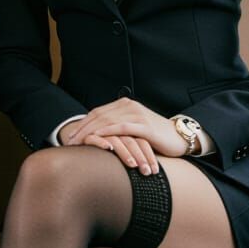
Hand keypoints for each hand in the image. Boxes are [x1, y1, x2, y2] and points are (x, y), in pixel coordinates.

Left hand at [61, 97, 187, 172]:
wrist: (179, 137)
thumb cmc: (155, 136)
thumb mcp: (133, 129)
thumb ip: (118, 128)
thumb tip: (98, 137)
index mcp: (124, 105)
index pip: (97, 113)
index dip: (82, 124)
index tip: (70, 136)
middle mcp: (129, 106)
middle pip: (99, 116)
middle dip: (82, 129)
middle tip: (69, 141)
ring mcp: (137, 115)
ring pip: (107, 121)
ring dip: (90, 132)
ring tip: (79, 142)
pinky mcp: (145, 126)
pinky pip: (122, 128)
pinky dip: (107, 132)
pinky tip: (97, 139)